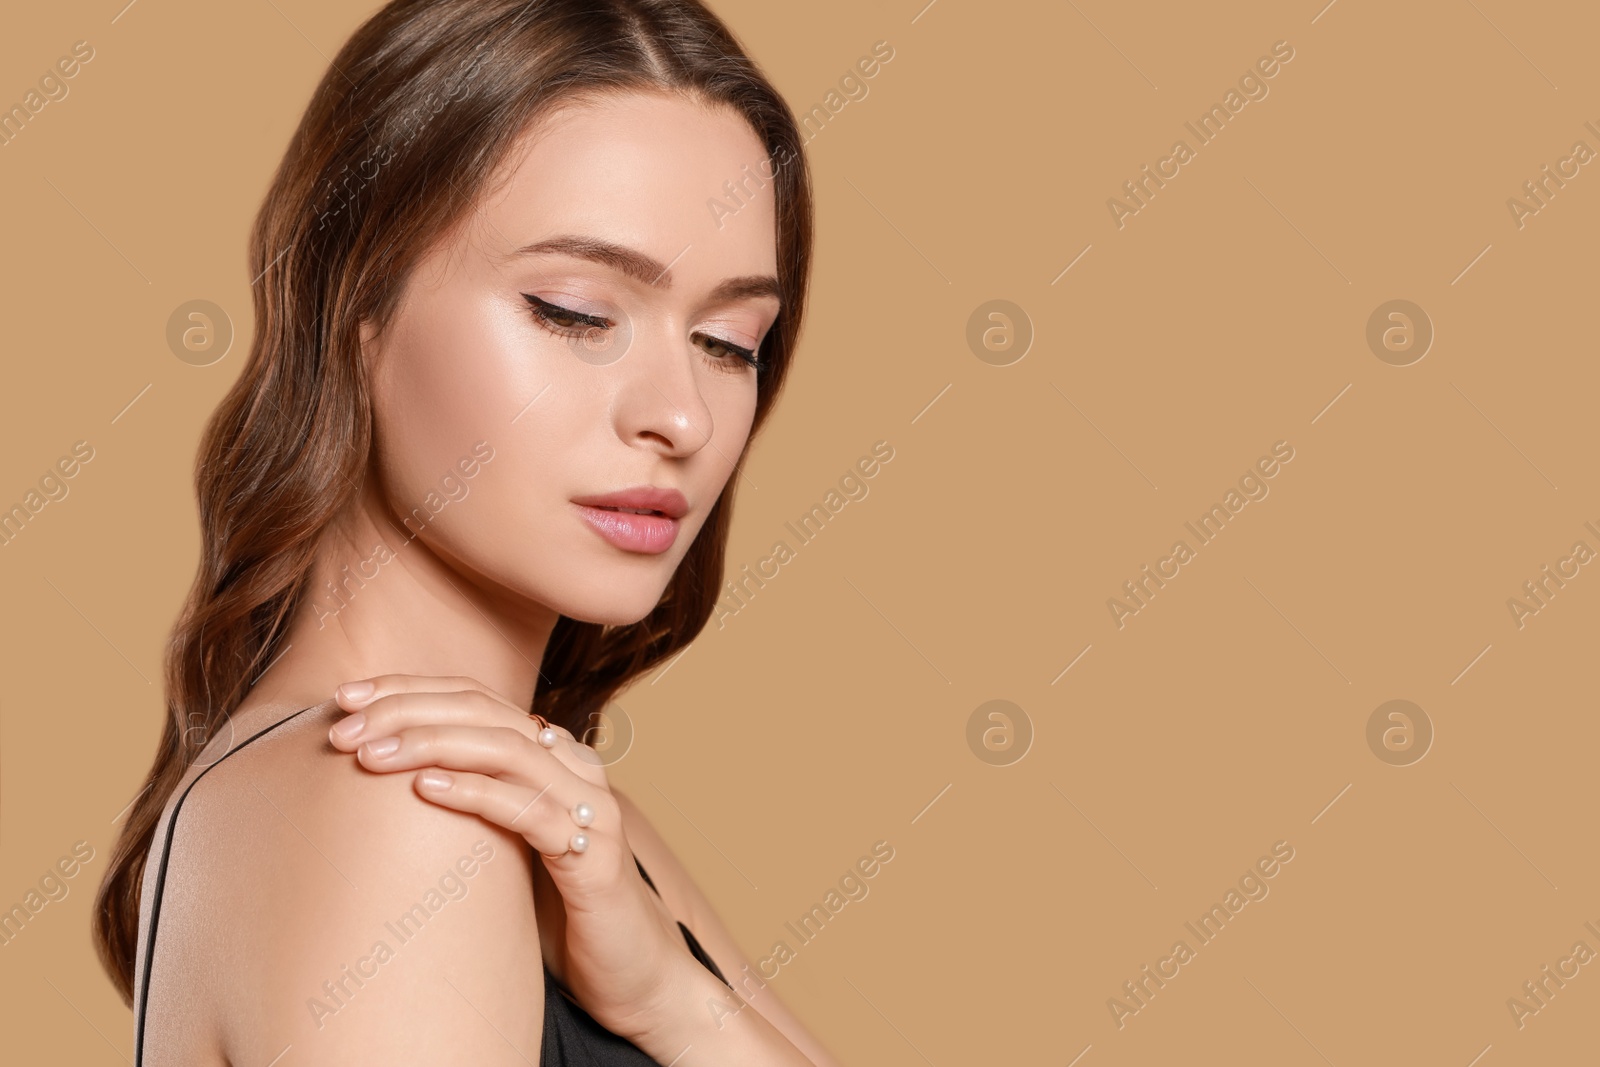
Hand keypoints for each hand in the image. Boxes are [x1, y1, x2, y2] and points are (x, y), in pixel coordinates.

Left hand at [326, 674, 699, 1041]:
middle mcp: (575, 769)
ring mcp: (591, 809)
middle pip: (486, 712)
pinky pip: (532, 812)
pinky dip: (477, 794)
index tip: (347, 697)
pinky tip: (427, 790)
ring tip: (372, 755)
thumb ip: (471, 801)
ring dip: (431, 745)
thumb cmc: (559, 910)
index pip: (475, 698)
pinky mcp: (597, 856)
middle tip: (344, 727)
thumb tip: (388, 776)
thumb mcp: (503, 844)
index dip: (409, 689)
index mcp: (553, 756)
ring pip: (508, 750)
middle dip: (408, 711)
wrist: (632, 974)